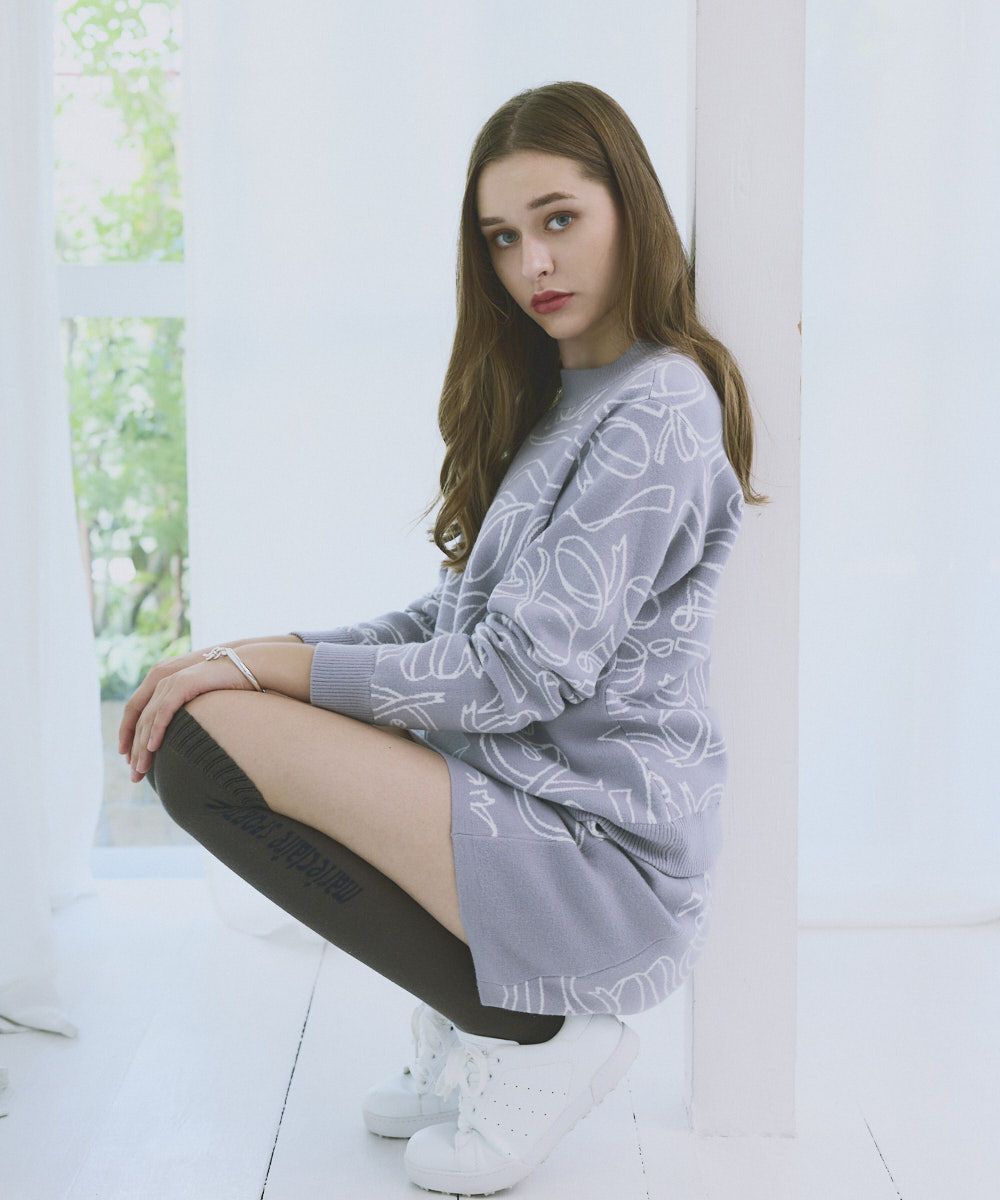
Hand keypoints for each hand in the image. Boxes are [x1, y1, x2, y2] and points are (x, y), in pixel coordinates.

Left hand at [118, 645, 234, 767]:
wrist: (246, 664)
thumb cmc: (228, 683)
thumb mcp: (201, 697)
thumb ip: (187, 709)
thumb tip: (184, 732)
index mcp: (163, 683)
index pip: (136, 711)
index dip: (128, 735)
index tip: (128, 758)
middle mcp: (162, 681)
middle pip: (139, 719)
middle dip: (134, 749)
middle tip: (134, 774)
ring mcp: (171, 682)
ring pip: (148, 719)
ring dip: (143, 746)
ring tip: (141, 768)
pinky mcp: (183, 685)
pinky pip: (164, 711)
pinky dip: (157, 730)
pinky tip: (153, 748)